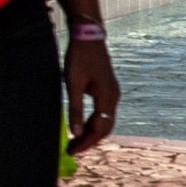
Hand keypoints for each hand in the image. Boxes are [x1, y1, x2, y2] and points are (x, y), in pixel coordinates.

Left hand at [66, 39, 120, 153]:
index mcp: (107, 97)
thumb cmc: (79, 57)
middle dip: (89, 140)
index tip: (72, 151)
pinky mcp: (107, 88)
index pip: (100, 129)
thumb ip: (75, 108)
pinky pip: (103, 111)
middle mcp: (113, 97)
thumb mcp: (73, 83)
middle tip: (71, 150)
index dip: (86, 142)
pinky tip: (81, 124)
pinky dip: (92, 121)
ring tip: (74, 140)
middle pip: (104, 127)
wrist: (88, 35)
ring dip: (90, 131)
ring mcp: (112, 92)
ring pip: (104, 120)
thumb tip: (75, 133)